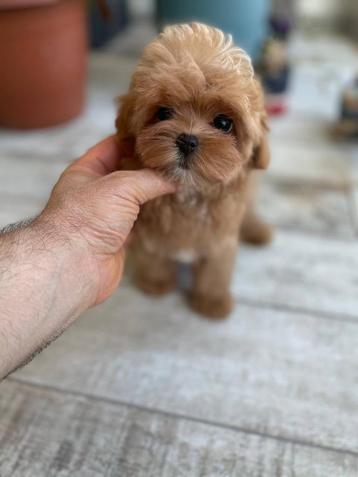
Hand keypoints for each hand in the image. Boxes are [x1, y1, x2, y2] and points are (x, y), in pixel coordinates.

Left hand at [40, 135, 173, 305]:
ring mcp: (108, 216)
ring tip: (181, 180)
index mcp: (87, 170)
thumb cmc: (87, 219)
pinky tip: (172, 208)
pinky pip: (140, 222)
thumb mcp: (121, 186)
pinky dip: (155, 217)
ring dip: (155, 192)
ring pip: (136, 198)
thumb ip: (151, 178)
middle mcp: (96, 191)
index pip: (115, 145)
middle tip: (178, 158)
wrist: (74, 265)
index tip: (163, 135)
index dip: (137, 139)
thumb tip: (175, 177)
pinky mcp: (119, 238)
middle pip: (128, 172)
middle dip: (151, 167)